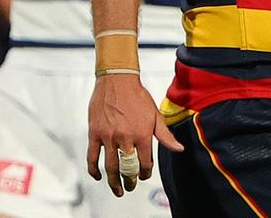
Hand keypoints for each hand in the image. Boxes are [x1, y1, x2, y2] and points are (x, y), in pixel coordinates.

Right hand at [87, 74, 183, 196]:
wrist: (117, 81)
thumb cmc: (138, 97)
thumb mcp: (155, 115)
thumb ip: (165, 135)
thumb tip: (178, 149)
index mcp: (142, 134)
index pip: (144, 162)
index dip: (145, 172)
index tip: (144, 175)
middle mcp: (125, 138)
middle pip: (127, 167)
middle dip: (129, 180)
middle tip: (129, 187)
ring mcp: (108, 137)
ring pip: (110, 166)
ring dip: (113, 181)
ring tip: (117, 189)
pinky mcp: (95, 134)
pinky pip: (92, 157)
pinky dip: (94, 169)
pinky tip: (98, 176)